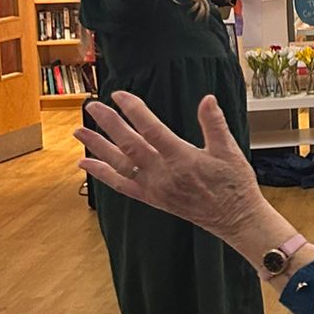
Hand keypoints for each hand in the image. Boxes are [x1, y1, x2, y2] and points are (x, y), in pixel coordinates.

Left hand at [76, 91, 268, 250]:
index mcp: (183, 159)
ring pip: (119, 165)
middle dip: (108, 124)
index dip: (134, 111)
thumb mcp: (230, 150)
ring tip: (79, 132)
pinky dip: (102, 174)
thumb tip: (207, 99)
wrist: (235, 219)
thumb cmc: (234, 184)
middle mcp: (164, 174)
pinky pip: (121, 186)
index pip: (152, 130)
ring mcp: (155, 188)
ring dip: (97, 147)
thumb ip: (215, 124)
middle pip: (129, 145)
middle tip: (92, 106)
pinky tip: (86, 163)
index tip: (119, 95)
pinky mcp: (152, 198)